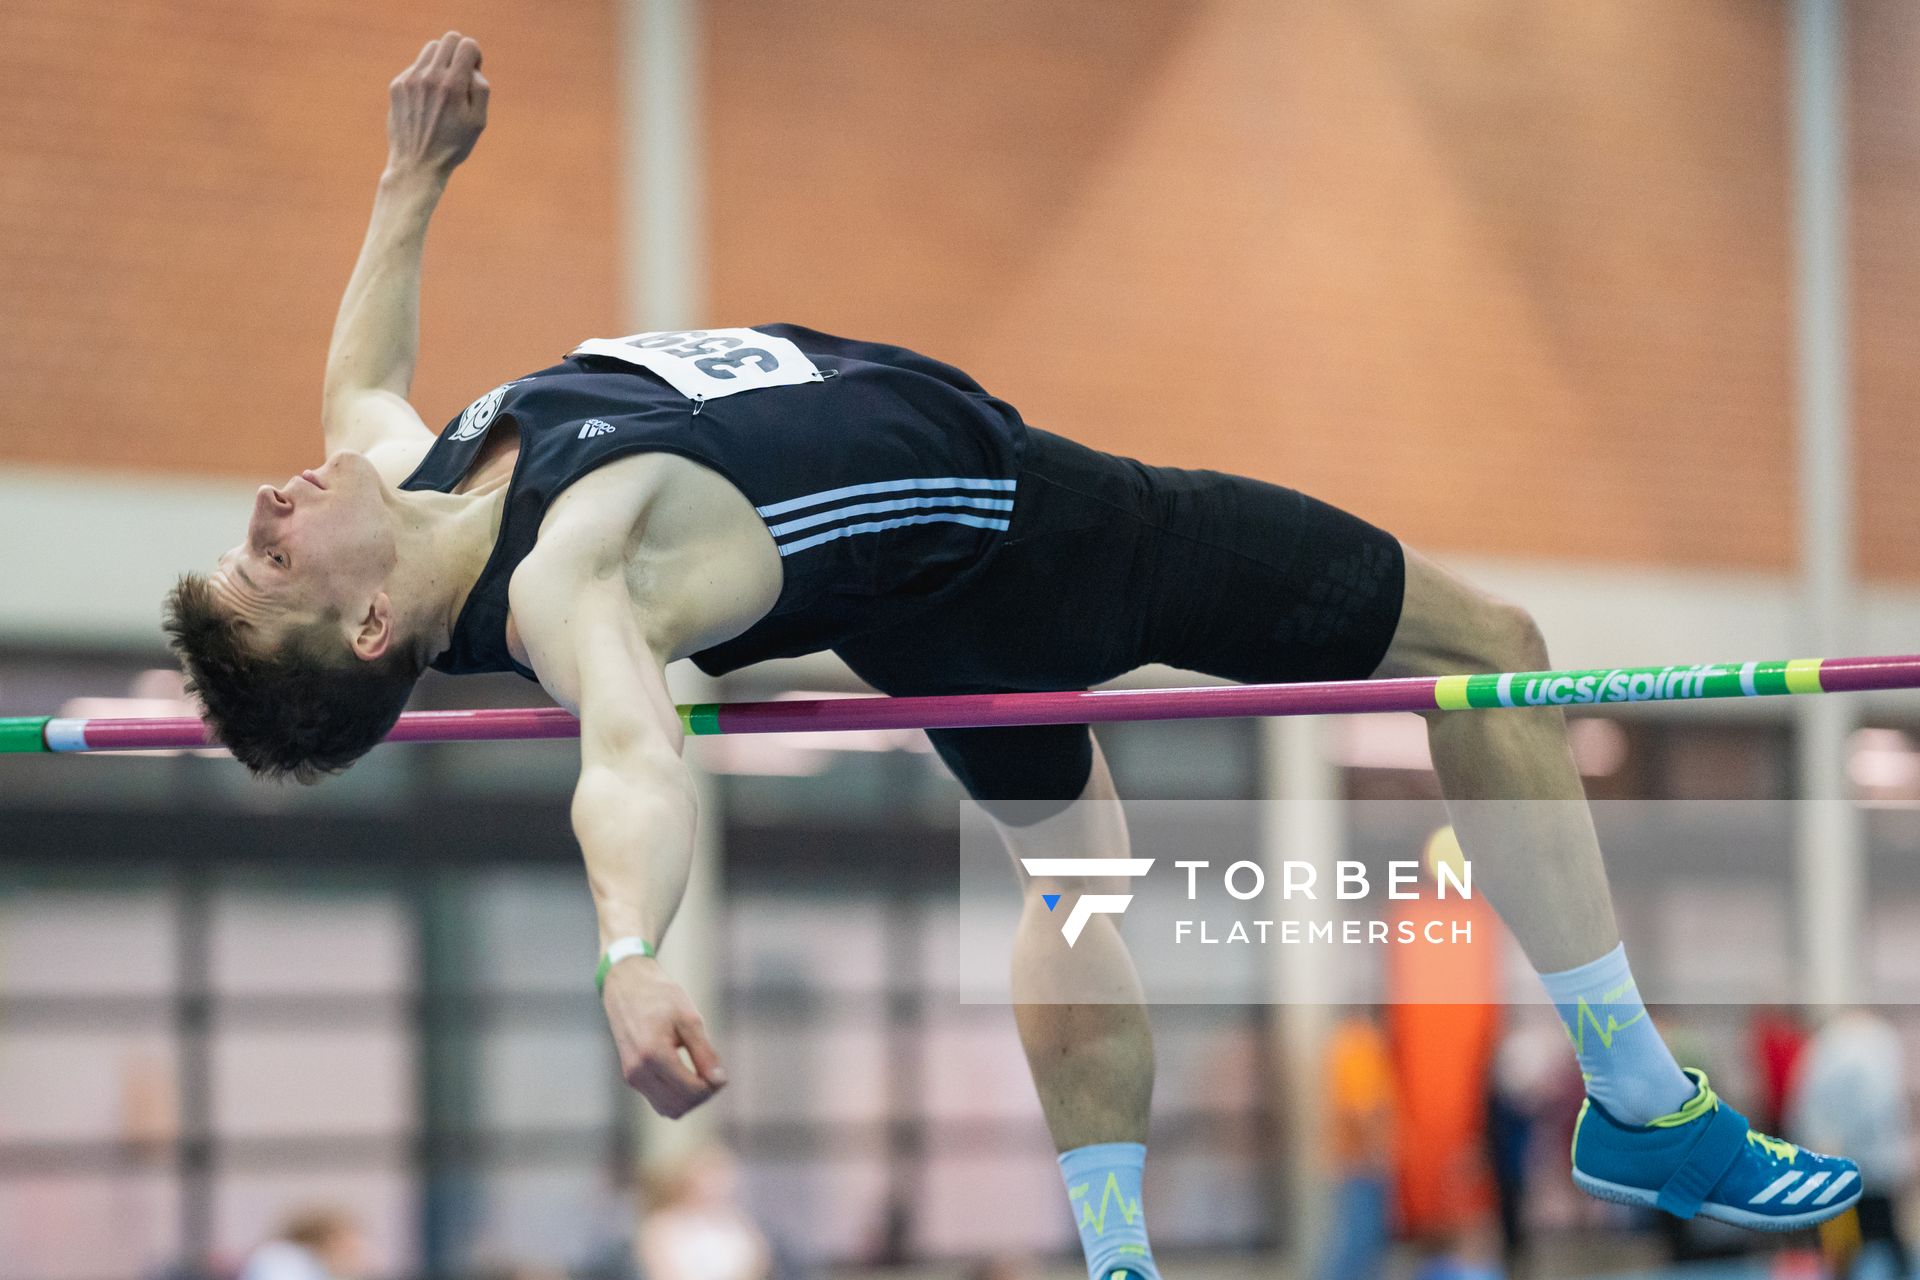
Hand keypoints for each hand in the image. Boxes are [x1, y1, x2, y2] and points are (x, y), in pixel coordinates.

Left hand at [386, 32, 489, 178]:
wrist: (417, 164)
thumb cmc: (453, 145)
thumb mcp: (478, 122)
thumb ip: (481, 89)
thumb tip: (473, 68)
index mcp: (454, 86)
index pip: (467, 44)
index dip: (475, 54)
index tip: (474, 70)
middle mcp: (431, 77)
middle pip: (448, 39)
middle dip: (459, 52)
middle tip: (460, 75)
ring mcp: (411, 79)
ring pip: (430, 49)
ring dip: (441, 61)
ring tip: (444, 86)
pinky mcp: (397, 85)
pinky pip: (416, 67)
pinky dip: (425, 76)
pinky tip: (427, 100)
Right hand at [602, 957, 727, 1117]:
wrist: (627, 986)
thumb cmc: (660, 997)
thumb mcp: (689, 1018)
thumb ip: (705, 1052)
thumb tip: (720, 1081)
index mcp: (653, 1054)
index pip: (691, 1091)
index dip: (712, 1086)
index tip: (720, 1071)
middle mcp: (638, 1071)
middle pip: (680, 1106)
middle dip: (702, 1095)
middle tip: (712, 1073)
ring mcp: (632, 1077)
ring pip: (668, 1110)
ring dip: (689, 1100)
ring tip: (700, 1074)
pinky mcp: (631, 1077)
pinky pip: (658, 1101)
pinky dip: (676, 1096)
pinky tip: (687, 1075)